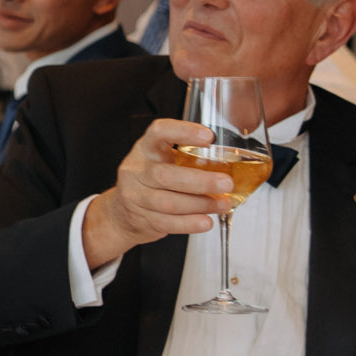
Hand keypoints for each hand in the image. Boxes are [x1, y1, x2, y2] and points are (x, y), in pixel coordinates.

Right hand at [82, 116, 234, 265]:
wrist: (122, 212)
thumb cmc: (152, 181)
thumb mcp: (163, 160)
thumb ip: (188, 158)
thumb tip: (233, 164)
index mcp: (146, 149)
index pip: (159, 132)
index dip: (183, 132)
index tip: (209, 137)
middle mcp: (136, 170)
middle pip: (164, 175)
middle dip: (200, 181)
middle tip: (226, 183)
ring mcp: (135, 196)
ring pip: (168, 202)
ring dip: (200, 204)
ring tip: (223, 204)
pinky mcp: (140, 218)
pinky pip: (167, 223)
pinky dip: (189, 223)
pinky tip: (205, 221)